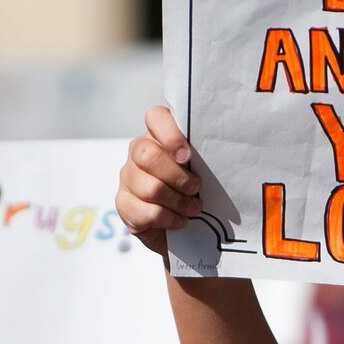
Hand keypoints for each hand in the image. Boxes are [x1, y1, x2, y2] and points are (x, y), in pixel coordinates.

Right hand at [115, 106, 202, 256]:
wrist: (177, 226)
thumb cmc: (192, 189)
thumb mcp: (199, 168)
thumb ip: (201, 157)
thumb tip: (220, 154)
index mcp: (157, 136)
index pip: (155, 117)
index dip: (170, 135)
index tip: (187, 156)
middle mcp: (138, 152)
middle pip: (149, 156)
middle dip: (178, 176)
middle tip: (196, 187)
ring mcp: (128, 178)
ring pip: (151, 188)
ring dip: (179, 202)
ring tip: (193, 209)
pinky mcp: (124, 204)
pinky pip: (148, 213)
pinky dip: (170, 219)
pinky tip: (180, 221)